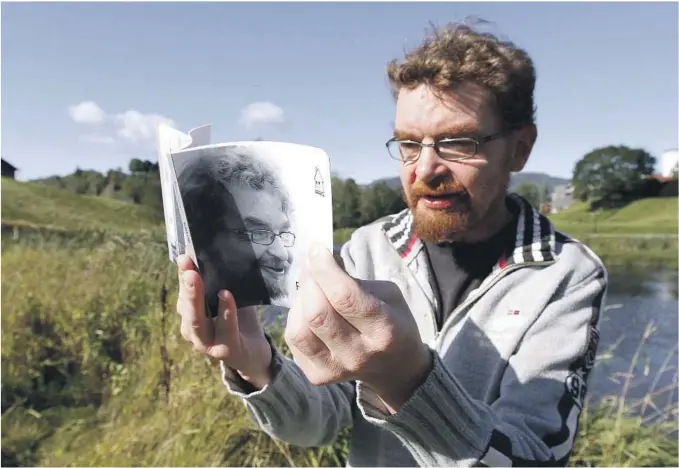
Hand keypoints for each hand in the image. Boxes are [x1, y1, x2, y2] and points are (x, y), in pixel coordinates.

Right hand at [176, 254, 272, 387]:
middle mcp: (193, 331)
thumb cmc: (239, 322)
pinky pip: (225, 329)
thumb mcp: (228, 300)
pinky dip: (225, 312)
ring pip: (197, 321)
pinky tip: (225, 295)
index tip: (184, 256)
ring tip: (197, 277)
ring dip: (196, 298)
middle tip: (186, 263)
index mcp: (190, 317)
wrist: (256, 354)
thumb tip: (217, 253)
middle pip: (186, 307)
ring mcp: (207, 344)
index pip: (184, 293)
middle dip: (185, 284)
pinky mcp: (226, 351)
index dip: (183, 274)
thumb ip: (219, 283)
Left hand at [284, 245, 432, 411]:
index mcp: (384, 330)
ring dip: (300, 300)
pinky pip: (294, 341)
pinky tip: (308, 310)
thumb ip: (356, 280)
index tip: (317, 250)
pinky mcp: (318, 376)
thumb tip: (319, 260)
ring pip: (300, 330)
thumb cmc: (392, 321)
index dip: (324, 269)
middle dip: (310, 281)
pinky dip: (296, 318)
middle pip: (317, 313)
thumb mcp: (389, 294)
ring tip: (311, 289)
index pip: (345, 297)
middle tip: (312, 265)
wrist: (395, 368)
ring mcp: (336, 369)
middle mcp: (359, 354)